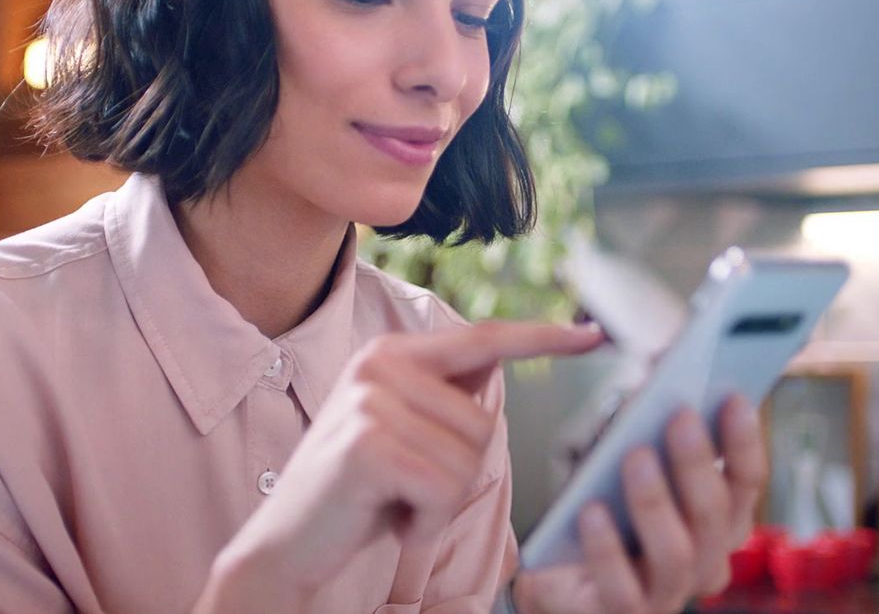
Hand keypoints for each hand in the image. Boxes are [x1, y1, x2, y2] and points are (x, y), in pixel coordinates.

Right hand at [218, 320, 605, 598]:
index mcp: (391, 354)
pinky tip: (388, 520)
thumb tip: (498, 361)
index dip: (542, 338)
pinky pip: (443, 489)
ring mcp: (371, 399)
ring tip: (393, 503)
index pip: (483, 338)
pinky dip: (424, 521)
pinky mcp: (368, 443)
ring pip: (468, 459)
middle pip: (483, 422)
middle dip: (456, 475)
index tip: (592, 334)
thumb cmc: (356, 496)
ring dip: (439, 503)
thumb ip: (445, 398)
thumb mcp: (406, 437)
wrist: (286, 544)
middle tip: (404, 491)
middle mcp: (379, 363)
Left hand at [513, 395, 767, 613]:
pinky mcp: (625, 613)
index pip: (747, 481)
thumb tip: (660, 378)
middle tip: (680, 416)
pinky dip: (607, 547)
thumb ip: (652, 432)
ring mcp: (668, 592)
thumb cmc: (605, 510)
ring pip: (676, 553)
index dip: (744, 441)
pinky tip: (591, 511)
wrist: (561, 573)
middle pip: (716, 515)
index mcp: (720, 521)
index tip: (733, 398)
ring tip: (635, 456)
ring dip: (656, 500)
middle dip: (699, 463)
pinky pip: (622, 587)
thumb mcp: (631, 464)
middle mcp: (705, 560)